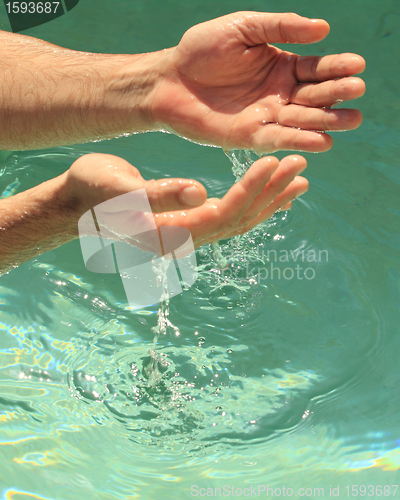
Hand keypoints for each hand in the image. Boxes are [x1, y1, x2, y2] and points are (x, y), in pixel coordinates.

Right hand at [65, 153, 307, 250]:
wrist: (78, 203)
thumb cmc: (93, 192)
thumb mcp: (120, 190)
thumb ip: (159, 195)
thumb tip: (200, 194)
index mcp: (171, 233)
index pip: (222, 214)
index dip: (250, 189)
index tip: (273, 162)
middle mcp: (186, 239)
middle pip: (240, 220)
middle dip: (270, 193)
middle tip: (300, 167)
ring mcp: (189, 232)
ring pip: (239, 220)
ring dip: (269, 200)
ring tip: (299, 181)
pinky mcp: (189, 221)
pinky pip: (229, 216)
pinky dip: (253, 203)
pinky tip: (269, 192)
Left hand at [152, 12, 364, 152]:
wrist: (169, 80)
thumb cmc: (202, 51)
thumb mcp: (244, 28)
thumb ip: (281, 27)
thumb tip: (323, 28)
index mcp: (281, 66)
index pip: (316, 68)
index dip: (336, 67)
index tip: (358, 65)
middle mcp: (278, 94)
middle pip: (315, 96)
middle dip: (337, 94)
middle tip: (357, 92)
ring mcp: (265, 117)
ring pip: (302, 121)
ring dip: (327, 121)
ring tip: (351, 120)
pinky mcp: (248, 137)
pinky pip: (278, 139)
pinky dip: (299, 141)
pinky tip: (322, 141)